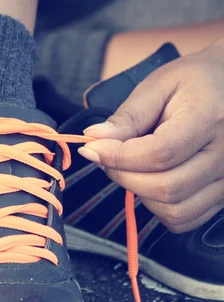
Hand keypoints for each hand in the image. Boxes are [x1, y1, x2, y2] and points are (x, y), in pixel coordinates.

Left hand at [79, 44, 223, 232]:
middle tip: (107, 157)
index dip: (118, 156)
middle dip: (123, 176)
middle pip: (165, 188)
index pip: (159, 154)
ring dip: (140, 194)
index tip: (91, 148)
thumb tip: (94, 140)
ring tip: (131, 167)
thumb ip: (128, 116)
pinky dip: (158, 208)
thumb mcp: (158, 85)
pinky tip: (151, 181)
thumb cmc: (194, 82)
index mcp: (210, 118)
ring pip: (174, 210)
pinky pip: (185, 219)